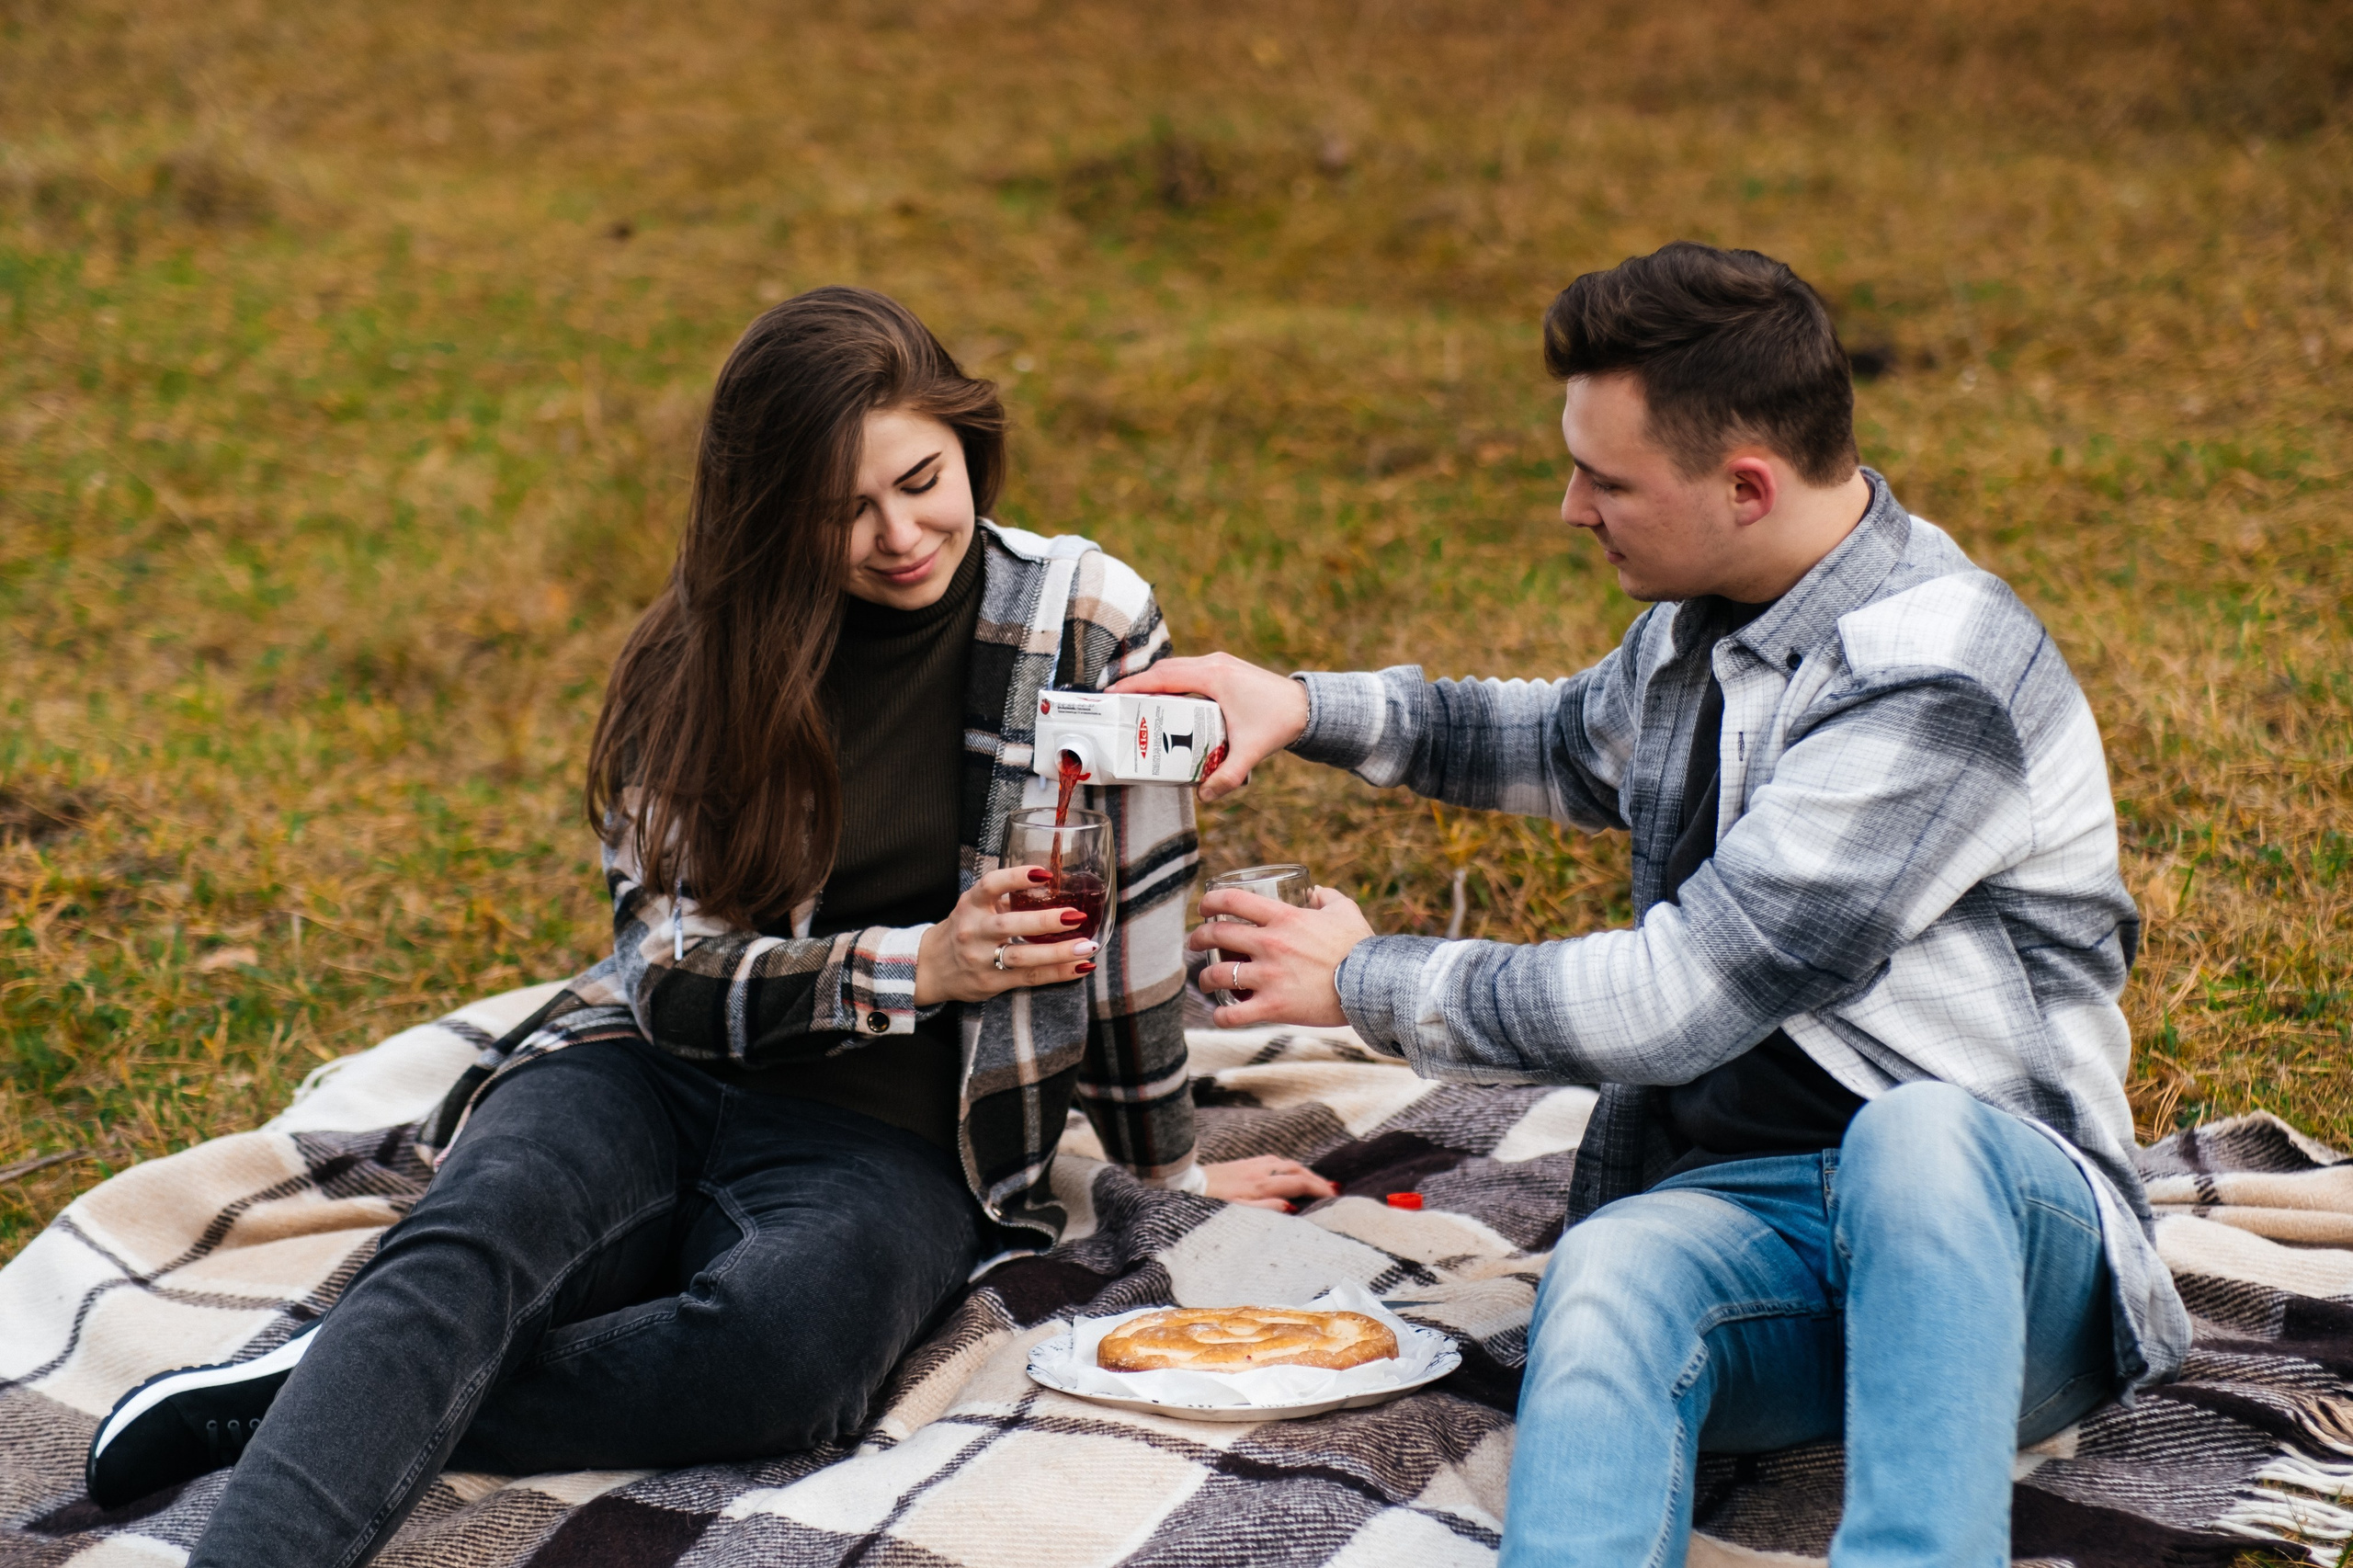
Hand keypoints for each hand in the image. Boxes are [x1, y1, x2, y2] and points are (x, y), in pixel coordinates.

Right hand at [914, 866, 1097, 1005]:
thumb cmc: (962, 930)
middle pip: (1008, 925)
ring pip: (1021, 957)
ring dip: (1057, 952)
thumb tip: (1054, 886)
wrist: (929, 968)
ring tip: (1086, 947)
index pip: (991, 885)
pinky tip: (1080, 967)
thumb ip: (1006, 898)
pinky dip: (1058, 973)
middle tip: (1076, 915)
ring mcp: (980, 959)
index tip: (1044, 873)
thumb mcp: (975, 907)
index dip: (1017, 877)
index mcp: (971, 904)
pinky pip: (1029, 977)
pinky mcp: (991, 982)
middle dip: (1044, 921)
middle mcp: (973, 930)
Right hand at [1108, 652, 1308, 802]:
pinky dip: (1172, 681)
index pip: (1164, 677)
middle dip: (1138, 684)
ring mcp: (1219, 662)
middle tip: (1117, 703)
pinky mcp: (1224, 668)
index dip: (1134, 685)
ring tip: (1135, 702)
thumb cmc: (1279, 723)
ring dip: (1155, 682)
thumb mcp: (1251, 753)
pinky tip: (1166, 700)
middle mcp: (1214, 664)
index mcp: (1214, 677)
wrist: (1306, 706)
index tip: (1111, 694)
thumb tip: (1205, 796)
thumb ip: (1228, 776)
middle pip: (1165, 669)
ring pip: (1176, 667)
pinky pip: (1189, 670)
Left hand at [1188, 886, 1374, 1027]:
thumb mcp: (1345, 912)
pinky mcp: (1273, 1007)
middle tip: (1196, 942)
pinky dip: (1221, 1016)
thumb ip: (1329, 897)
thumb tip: (1316, 891)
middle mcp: (1270, 945)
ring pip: (1217, 975)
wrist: (1373, 986)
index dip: (1210, 901)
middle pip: (1216, 935)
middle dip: (1198, 938)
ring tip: (1205, 981)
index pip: (1232, 900)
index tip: (1204, 907)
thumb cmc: (1360, 947)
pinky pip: (1234, 1015)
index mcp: (1284, 918)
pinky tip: (1220, 1015)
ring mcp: (1269, 977)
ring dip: (1205, 977)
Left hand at [1201, 1155, 1339, 1210]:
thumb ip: (1265, 1210)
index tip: (1336, 1195)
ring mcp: (1251, 1164)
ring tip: (1316, 1182)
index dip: (1319, 1188)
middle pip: (1296, 1169)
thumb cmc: (1209, 1203)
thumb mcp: (1236, 1213)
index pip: (1298, 1183)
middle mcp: (1259, 1171)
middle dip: (1317, 1179)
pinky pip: (1274, 1160)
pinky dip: (1289, 1166)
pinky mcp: (1243, 1163)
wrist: (1183, 1183)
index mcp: (1260, 1185)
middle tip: (1334, 1189)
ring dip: (1304, 1171)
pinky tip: (1289, 1172)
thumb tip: (1292, 1208)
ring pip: (1286, 1162)